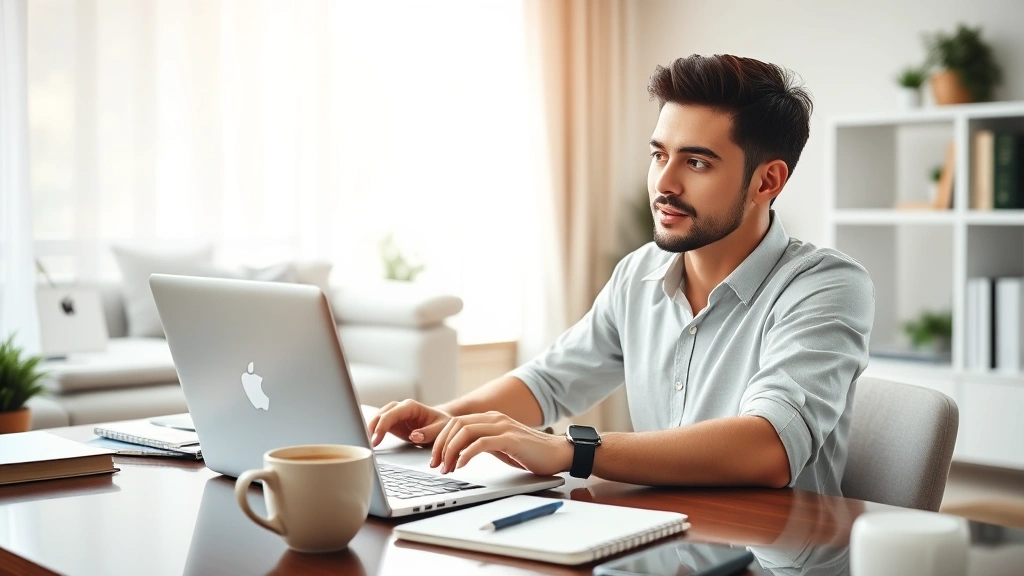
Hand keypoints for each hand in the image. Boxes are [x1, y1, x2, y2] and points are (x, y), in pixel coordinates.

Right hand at [367, 400, 451, 446]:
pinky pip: (379, 425)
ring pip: (377, 418)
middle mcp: (401, 408)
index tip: (375, 440)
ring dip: (370, 429)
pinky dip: (373, 432)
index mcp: (411, 406)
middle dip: (372, 427)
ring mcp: (395, 414)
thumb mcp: (441, 428)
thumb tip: (413, 435)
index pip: (391, 414)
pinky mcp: (393, 423)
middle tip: (367, 443)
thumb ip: (428, 432)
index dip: (381, 426)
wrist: (441, 423)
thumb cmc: (442, 424)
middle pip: (381, 414)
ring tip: (365, 443)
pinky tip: (368, 440)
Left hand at [431, 411, 572, 476]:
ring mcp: (503, 427)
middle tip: (436, 465)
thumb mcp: (500, 446)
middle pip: (456, 425)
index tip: (433, 457)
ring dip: (451, 451)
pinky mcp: (510, 439)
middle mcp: (494, 419)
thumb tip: (460, 453)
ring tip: (447, 468)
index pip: (455, 423)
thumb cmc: (530, 453)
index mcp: (490, 418)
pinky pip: (481, 443)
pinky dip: (467, 454)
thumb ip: (482, 443)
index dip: (440, 439)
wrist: (558, 453)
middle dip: (441, 445)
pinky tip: (462, 465)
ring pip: (465, 432)